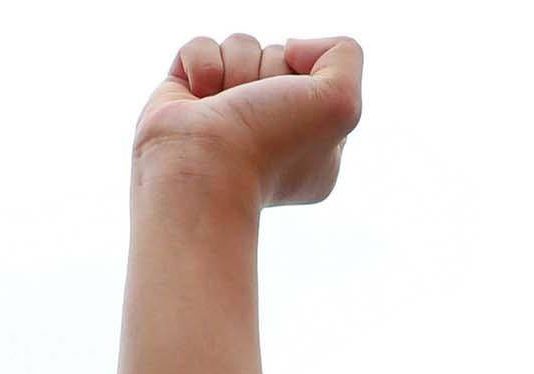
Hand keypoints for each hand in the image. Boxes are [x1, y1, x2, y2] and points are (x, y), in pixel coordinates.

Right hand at [133, 35, 362, 205]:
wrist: (204, 167)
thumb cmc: (272, 143)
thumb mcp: (342, 103)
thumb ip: (345, 55)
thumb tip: (292, 46)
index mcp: (314, 142)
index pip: (320, 78)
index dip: (310, 81)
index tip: (298, 110)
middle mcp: (270, 127)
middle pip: (279, 55)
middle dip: (270, 70)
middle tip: (257, 108)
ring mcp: (227, 112)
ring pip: (240, 46)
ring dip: (236, 67)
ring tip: (226, 106)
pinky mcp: (188, 97)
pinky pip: (201, 47)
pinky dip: (201, 64)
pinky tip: (199, 98)